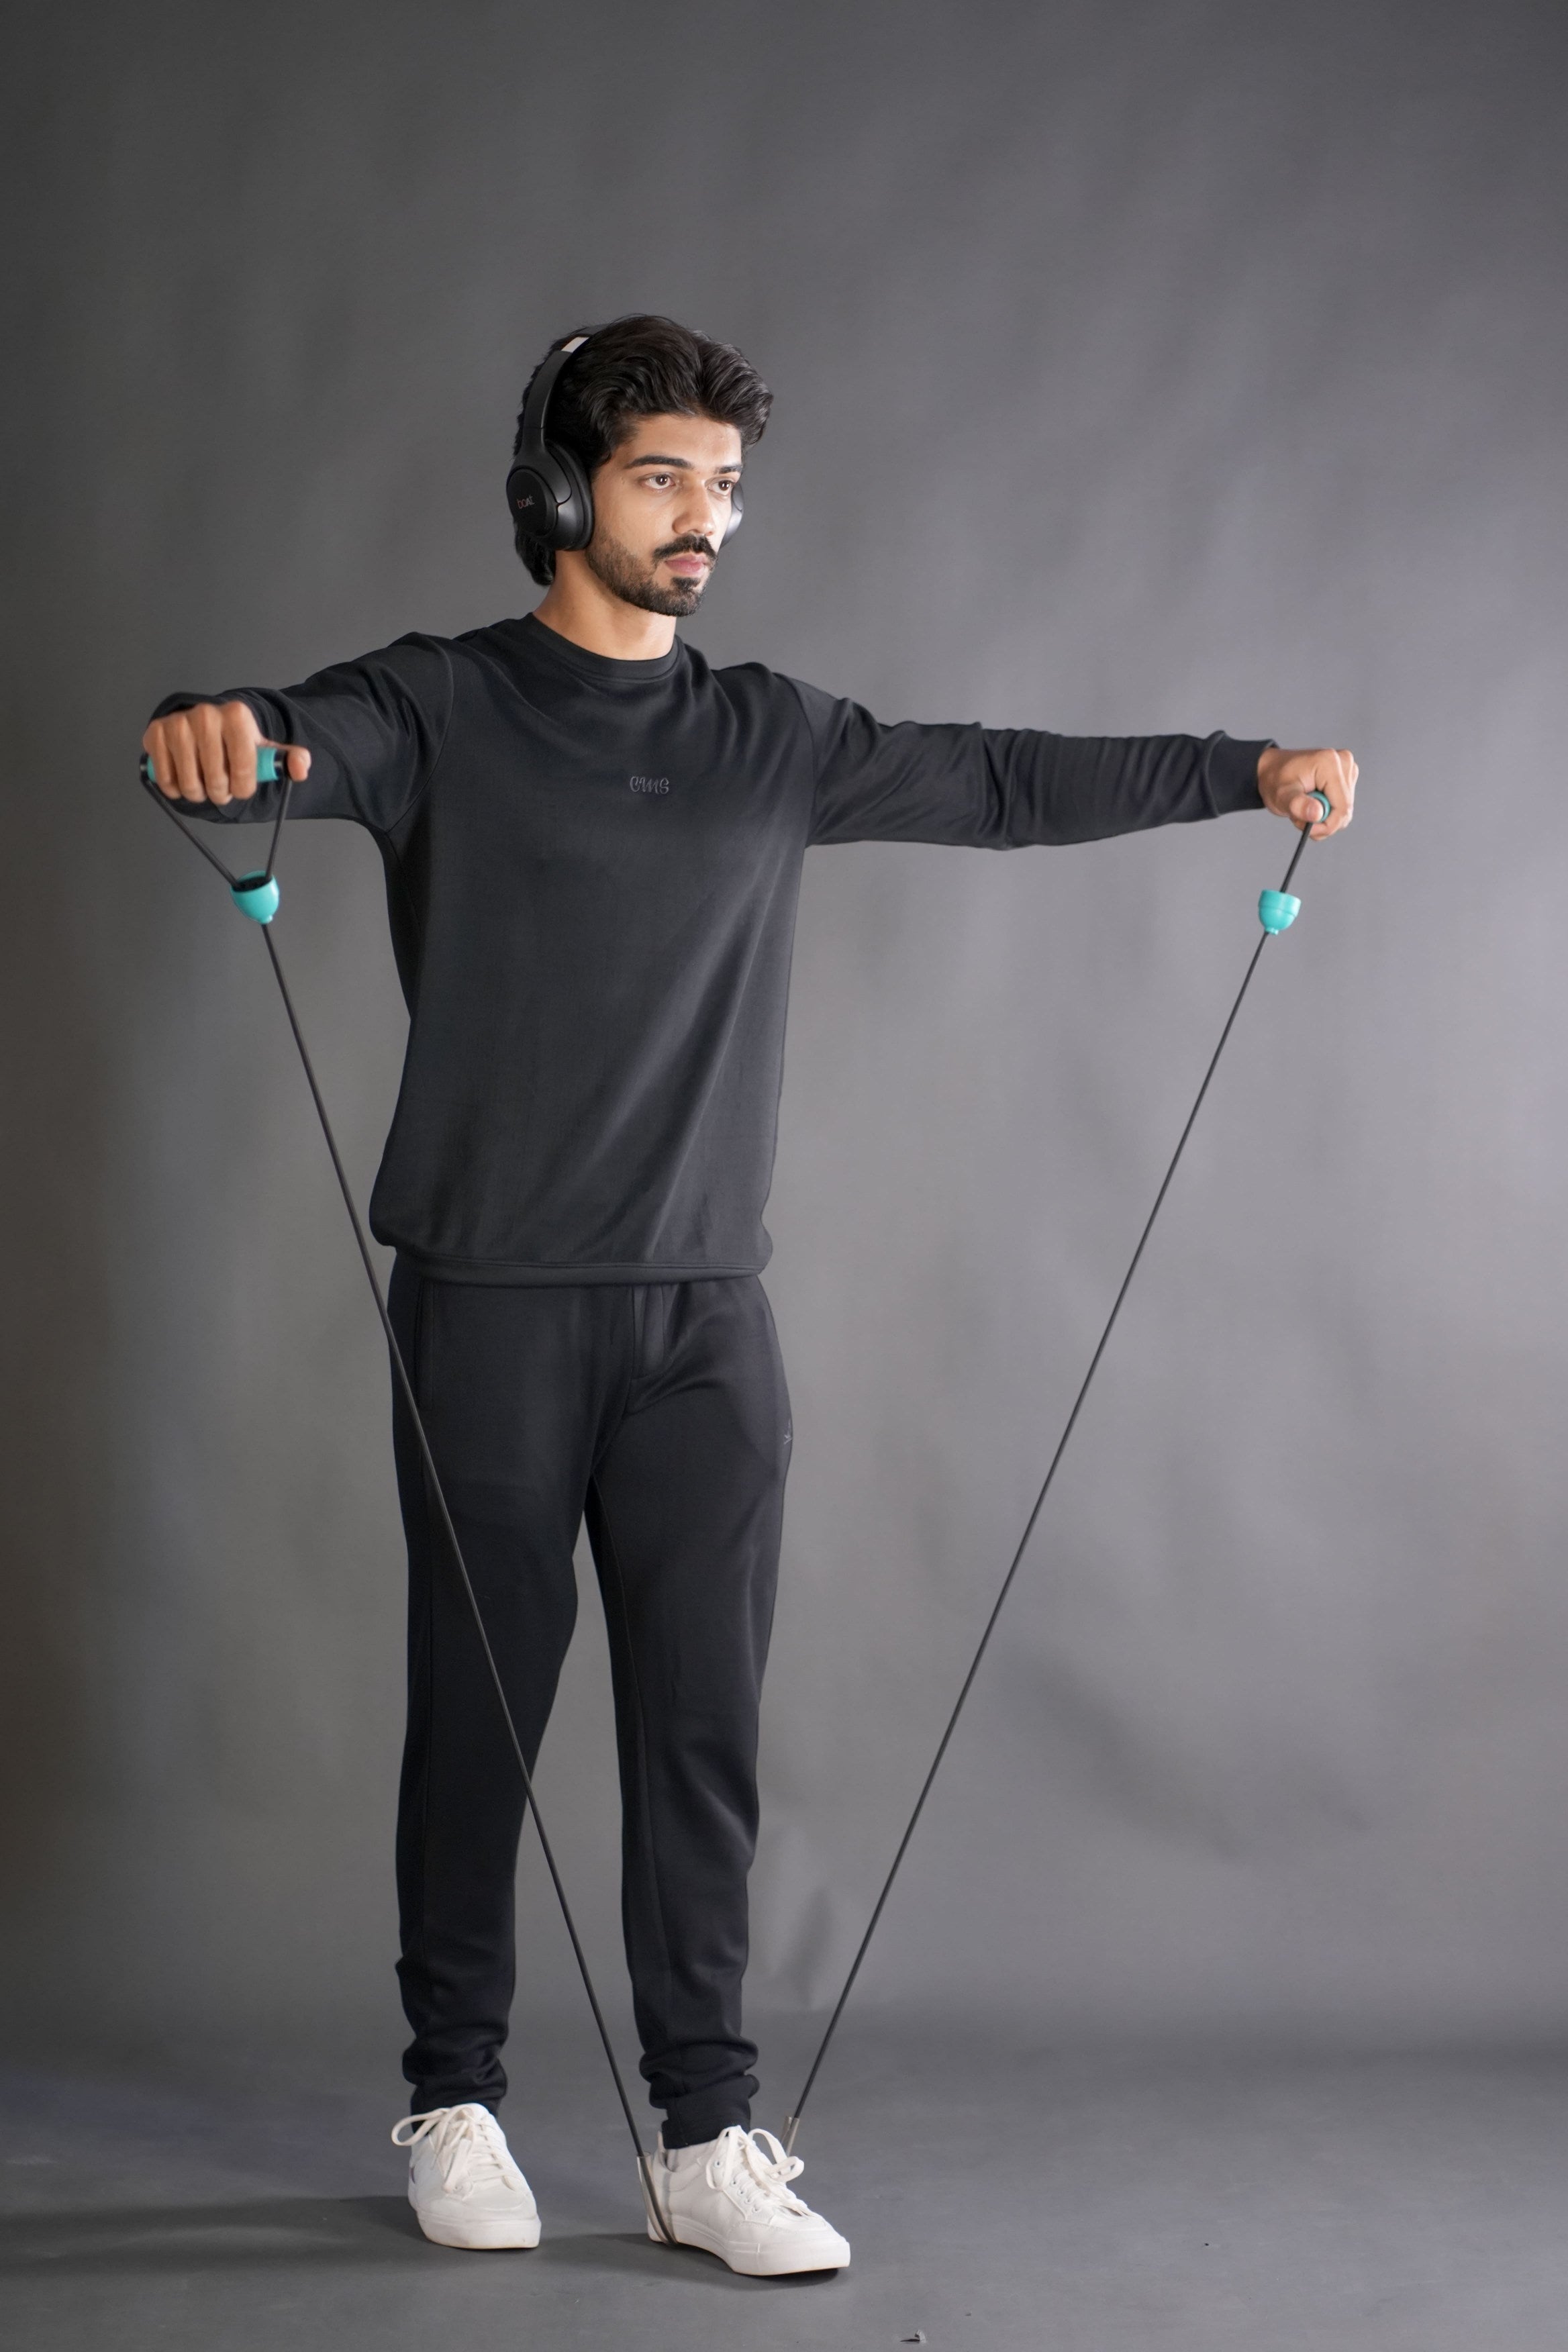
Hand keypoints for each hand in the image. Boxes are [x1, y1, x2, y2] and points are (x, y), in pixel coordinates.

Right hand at [142, 701, 309, 805]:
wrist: (205, 724)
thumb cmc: (237, 741)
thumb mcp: (265, 749)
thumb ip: (288, 759)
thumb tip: (300, 768)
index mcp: (237, 716)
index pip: (244, 768)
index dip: (243, 787)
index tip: (242, 788)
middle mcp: (205, 714)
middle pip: (215, 778)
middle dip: (221, 793)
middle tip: (221, 789)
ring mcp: (178, 723)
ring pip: (189, 782)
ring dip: (198, 794)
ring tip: (203, 787)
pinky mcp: (155, 733)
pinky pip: (165, 777)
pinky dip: (174, 788)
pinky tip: (182, 781)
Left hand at [1257, 745, 1356, 837]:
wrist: (1273, 769)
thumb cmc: (1276, 780)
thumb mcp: (1281, 796)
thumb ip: (1298, 805)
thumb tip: (1318, 814)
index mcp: (1330, 763)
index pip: (1342, 808)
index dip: (1327, 826)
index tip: (1309, 830)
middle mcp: (1343, 762)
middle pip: (1345, 810)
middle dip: (1322, 822)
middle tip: (1299, 817)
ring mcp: (1347, 768)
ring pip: (1344, 810)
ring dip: (1323, 817)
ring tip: (1302, 807)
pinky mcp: (1347, 776)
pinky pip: (1342, 805)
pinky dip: (1326, 811)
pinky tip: (1312, 803)